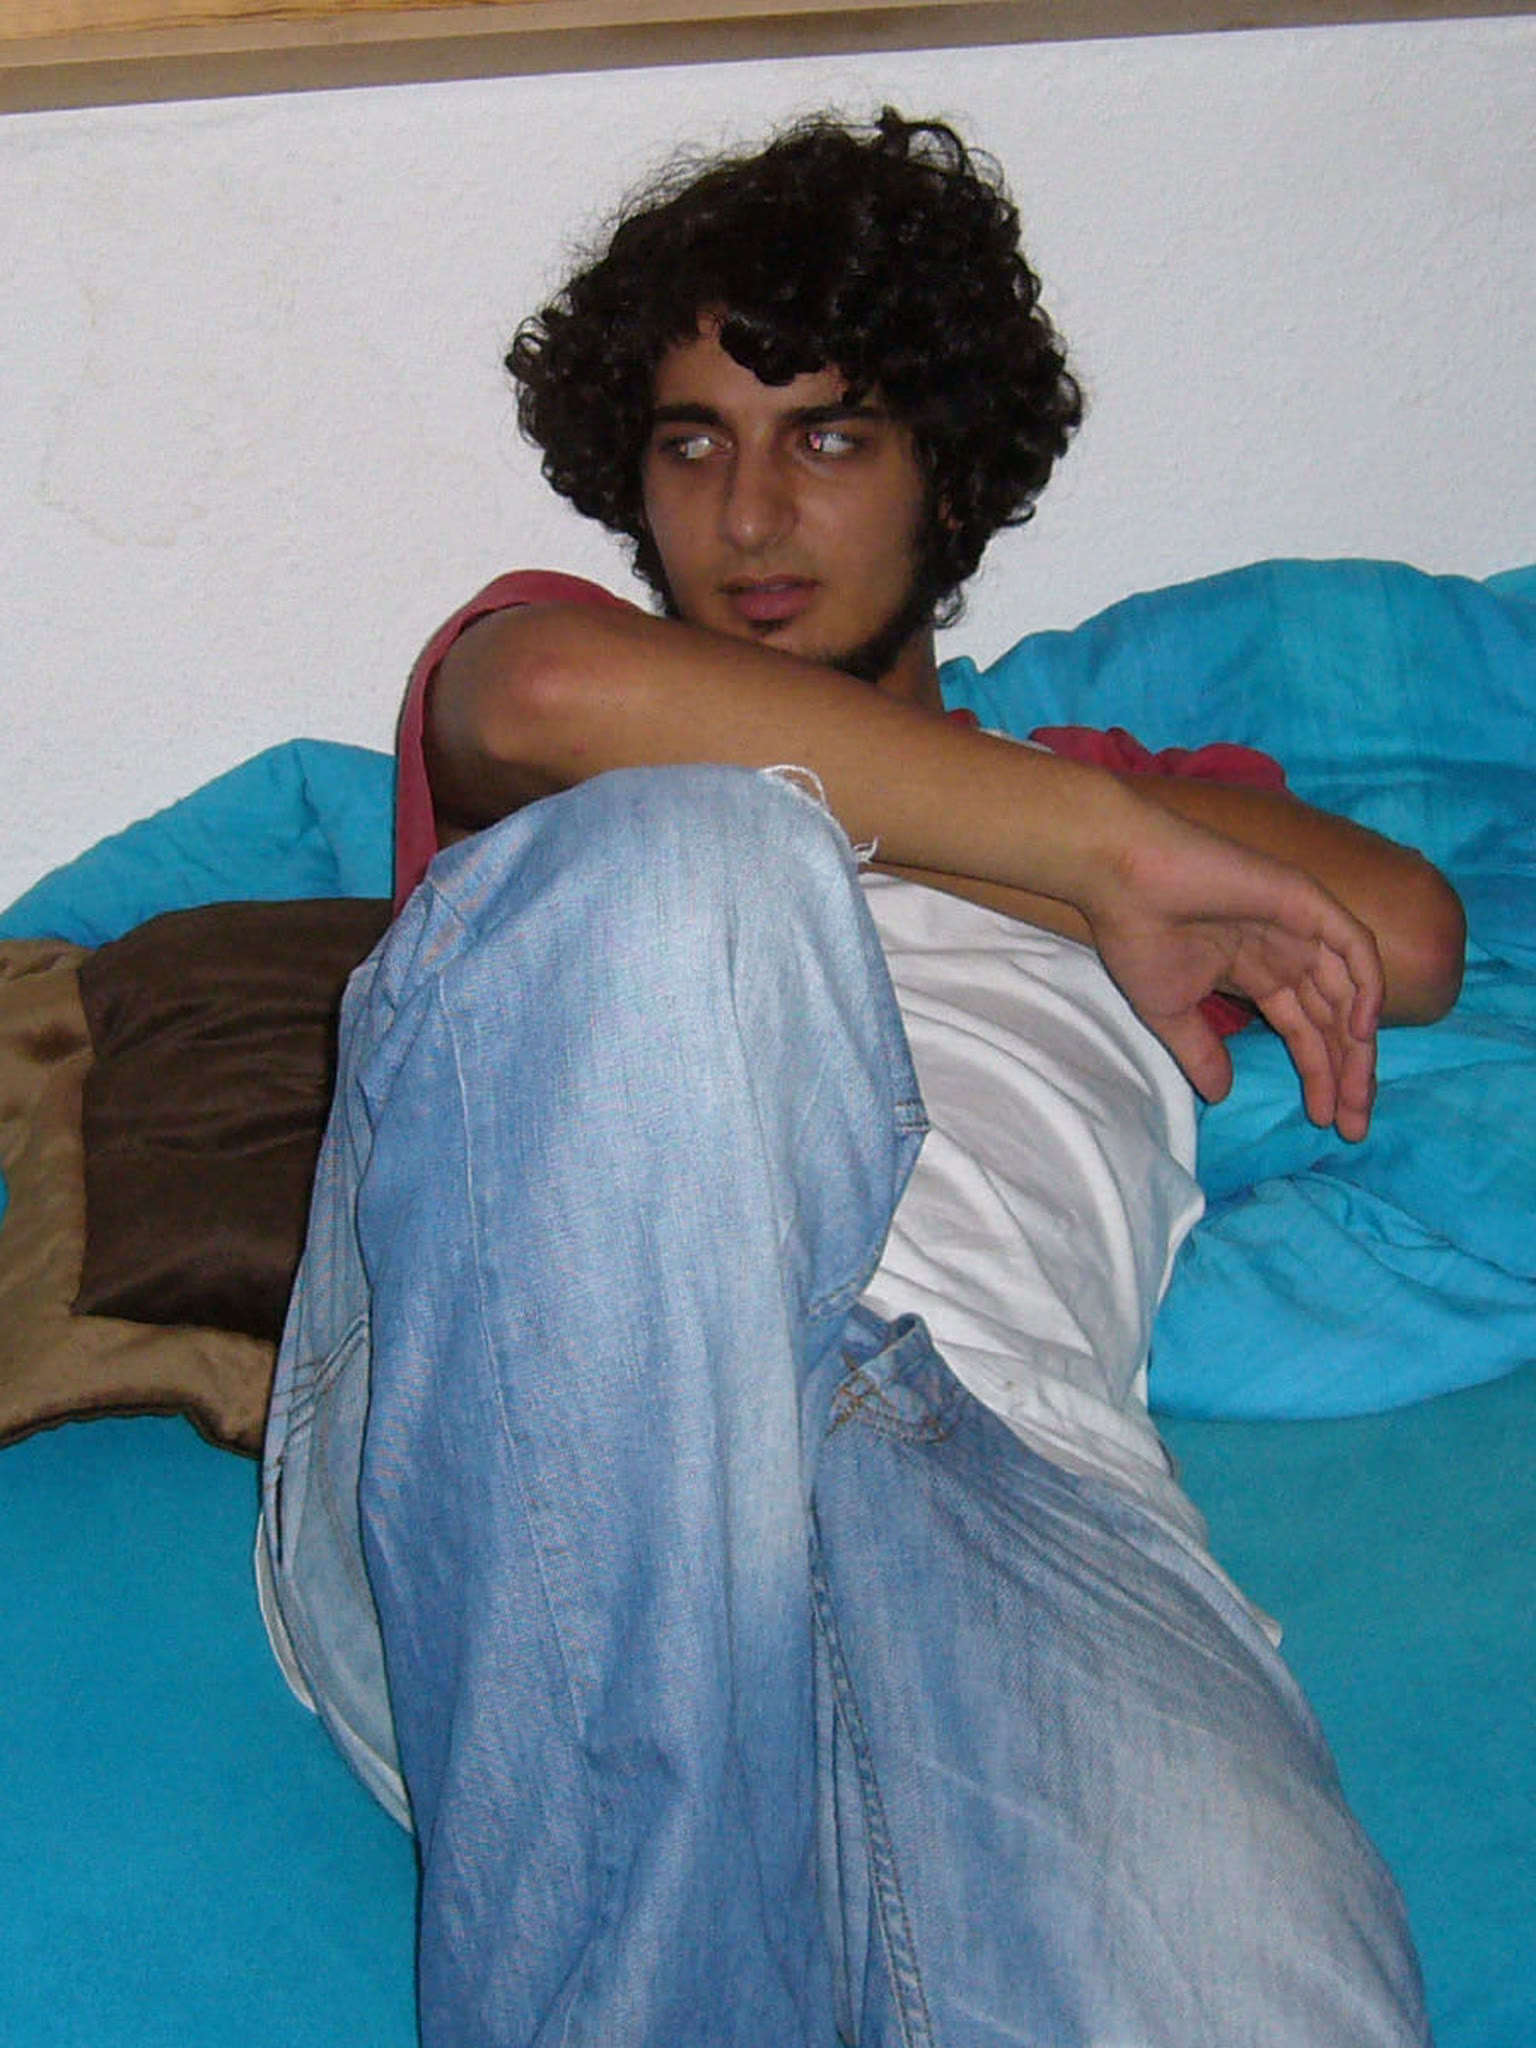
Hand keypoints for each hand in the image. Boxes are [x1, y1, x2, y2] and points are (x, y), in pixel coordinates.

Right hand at [1081, 800, 1382, 1139]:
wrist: (1123, 879)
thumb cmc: (1138, 936)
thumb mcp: (1169, 1012)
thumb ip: (1201, 1051)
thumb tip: (1220, 1095)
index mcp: (1258, 973)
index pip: (1306, 1030)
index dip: (1320, 1075)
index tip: (1324, 1120)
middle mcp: (1287, 951)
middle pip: (1335, 1019)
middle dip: (1348, 1072)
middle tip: (1353, 1125)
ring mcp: (1300, 925)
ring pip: (1351, 991)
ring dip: (1361, 1044)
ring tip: (1357, 1095)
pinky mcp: (1306, 900)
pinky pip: (1355, 946)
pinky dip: (1368, 986)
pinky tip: (1362, 1031)